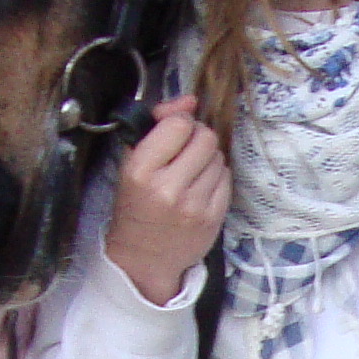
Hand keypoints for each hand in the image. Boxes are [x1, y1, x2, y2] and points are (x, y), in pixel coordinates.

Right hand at [105, 98, 228, 305]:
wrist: (142, 258)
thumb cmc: (135, 206)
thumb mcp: (132, 163)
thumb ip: (157, 125)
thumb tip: (190, 99)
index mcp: (141, 171)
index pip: (179, 125)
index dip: (180, 123)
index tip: (173, 133)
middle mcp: (168, 188)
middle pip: (206, 138)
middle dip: (198, 138)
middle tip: (185, 152)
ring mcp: (194, 205)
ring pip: (219, 157)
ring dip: (208, 159)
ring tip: (190, 173)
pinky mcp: (213, 218)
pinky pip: (227, 179)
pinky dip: (216, 178)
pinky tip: (199, 188)